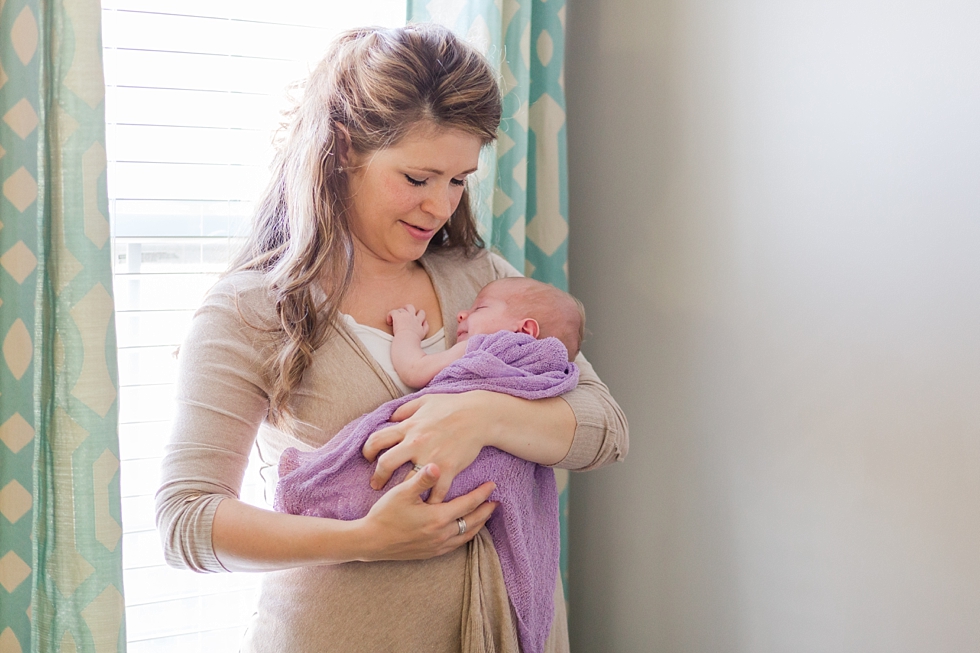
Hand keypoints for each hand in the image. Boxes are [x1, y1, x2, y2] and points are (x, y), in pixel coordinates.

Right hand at [358, 463, 496, 560]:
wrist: (370, 541)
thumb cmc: (385, 514)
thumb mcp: (402, 492)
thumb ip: (422, 479)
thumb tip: (437, 465)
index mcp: (437, 518)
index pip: (468, 504)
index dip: (482, 494)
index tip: (492, 485)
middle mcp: (441, 535)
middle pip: (472, 522)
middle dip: (486, 511)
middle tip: (496, 502)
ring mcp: (436, 546)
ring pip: (466, 536)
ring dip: (478, 525)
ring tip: (485, 516)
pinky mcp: (430, 553)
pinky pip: (456, 545)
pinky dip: (466, 536)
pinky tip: (465, 531)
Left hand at [363, 392, 497, 502]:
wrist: (480, 415)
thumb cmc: (453, 405)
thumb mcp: (425, 400)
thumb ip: (405, 409)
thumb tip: (390, 417)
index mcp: (409, 427)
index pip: (377, 440)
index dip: (367, 451)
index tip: (368, 458)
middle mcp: (416, 443)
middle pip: (385, 464)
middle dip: (377, 477)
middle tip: (376, 484)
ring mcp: (432, 458)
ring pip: (407, 482)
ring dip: (402, 493)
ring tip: (401, 498)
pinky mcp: (448, 469)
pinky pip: (435, 492)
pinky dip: (431, 501)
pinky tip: (427, 505)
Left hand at [387, 305, 427, 338]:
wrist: (408, 340)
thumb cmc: (414, 340)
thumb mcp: (423, 334)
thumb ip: (426, 327)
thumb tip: (426, 322)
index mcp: (418, 321)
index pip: (421, 313)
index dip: (418, 314)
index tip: (414, 319)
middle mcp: (412, 317)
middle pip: (411, 307)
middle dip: (406, 309)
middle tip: (402, 315)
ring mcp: (405, 315)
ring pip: (401, 308)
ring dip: (397, 313)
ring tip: (394, 319)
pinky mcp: (397, 316)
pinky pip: (393, 312)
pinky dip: (390, 315)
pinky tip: (389, 322)